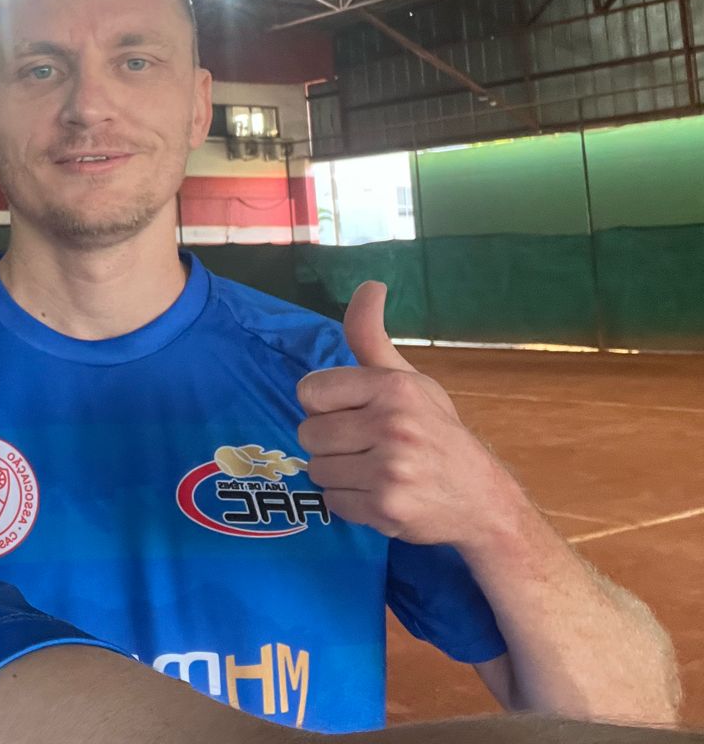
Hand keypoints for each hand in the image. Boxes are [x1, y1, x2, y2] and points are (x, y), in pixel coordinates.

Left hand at [295, 281, 516, 547]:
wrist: (483, 501)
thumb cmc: (437, 434)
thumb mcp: (409, 381)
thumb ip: (371, 337)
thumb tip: (369, 284)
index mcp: (394, 387)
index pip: (310, 391)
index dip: (323, 405)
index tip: (349, 413)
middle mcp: (392, 424)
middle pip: (308, 433)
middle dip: (330, 443)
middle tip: (364, 447)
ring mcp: (390, 469)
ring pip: (316, 469)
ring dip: (338, 474)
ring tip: (373, 471)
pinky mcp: (386, 508)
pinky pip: (332, 503)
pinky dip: (350, 503)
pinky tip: (379, 495)